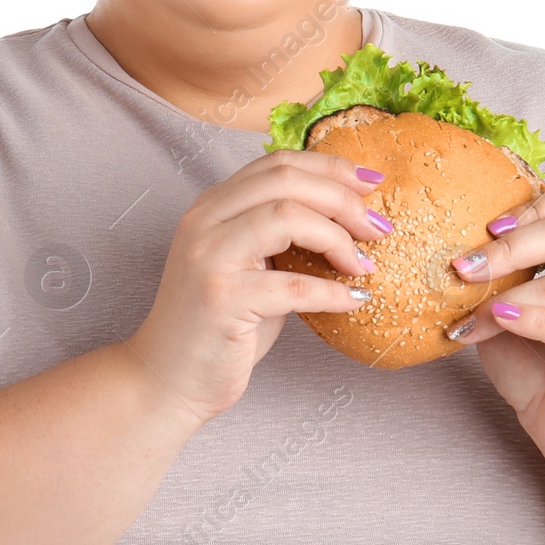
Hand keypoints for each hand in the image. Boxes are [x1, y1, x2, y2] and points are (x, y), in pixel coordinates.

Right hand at [126, 150, 392, 424]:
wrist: (166, 381)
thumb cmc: (219, 327)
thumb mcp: (250, 267)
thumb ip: (283, 236)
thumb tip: (352, 217)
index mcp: (213, 205)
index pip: (278, 163)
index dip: (331, 167)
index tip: (372, 184)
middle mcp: (205, 220)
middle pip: (286, 180)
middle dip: (343, 200)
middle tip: (378, 228)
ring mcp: (209, 257)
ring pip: (287, 217)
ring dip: (338, 239)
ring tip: (363, 265)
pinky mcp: (221, 299)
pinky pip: (293, 286)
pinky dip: (331, 292)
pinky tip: (353, 301)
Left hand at [446, 182, 544, 476]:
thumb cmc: (539, 373)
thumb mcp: (502, 319)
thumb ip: (489, 286)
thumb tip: (448, 260)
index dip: (528, 206)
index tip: (484, 228)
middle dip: (508, 245)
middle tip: (464, 266)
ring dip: (511, 292)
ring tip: (474, 307)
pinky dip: (534, 320)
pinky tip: (502, 322)